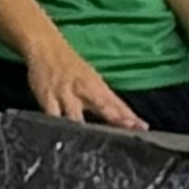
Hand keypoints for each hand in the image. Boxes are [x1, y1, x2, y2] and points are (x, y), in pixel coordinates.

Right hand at [25, 43, 143, 127]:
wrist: (46, 45)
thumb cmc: (70, 65)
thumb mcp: (90, 79)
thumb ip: (102, 99)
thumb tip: (120, 117)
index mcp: (96, 85)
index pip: (116, 103)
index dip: (128, 115)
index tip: (142, 126)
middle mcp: (83, 89)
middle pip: (102, 106)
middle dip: (116, 118)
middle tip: (129, 127)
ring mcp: (64, 93)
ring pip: (76, 115)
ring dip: (85, 128)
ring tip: (94, 143)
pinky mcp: (46, 98)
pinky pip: (53, 116)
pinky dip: (59, 127)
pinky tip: (62, 138)